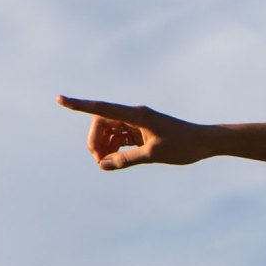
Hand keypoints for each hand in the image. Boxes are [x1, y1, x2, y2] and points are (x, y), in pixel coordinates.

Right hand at [58, 95, 212, 169]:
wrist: (205, 142)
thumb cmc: (183, 145)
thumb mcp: (153, 155)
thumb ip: (127, 160)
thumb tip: (104, 165)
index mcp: (137, 114)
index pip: (102, 109)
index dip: (79, 105)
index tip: (60, 100)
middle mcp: (135, 115)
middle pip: (102, 122)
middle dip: (95, 141)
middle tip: (99, 161)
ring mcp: (138, 122)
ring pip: (110, 130)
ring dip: (104, 145)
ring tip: (106, 163)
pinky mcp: (142, 131)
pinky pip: (120, 136)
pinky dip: (114, 147)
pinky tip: (115, 160)